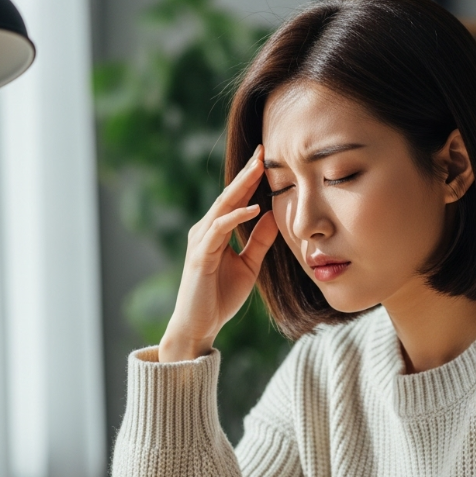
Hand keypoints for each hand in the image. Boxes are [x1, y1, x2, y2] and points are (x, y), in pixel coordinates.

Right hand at [159, 144, 277, 362]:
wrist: (200, 325)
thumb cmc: (220, 296)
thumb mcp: (249, 264)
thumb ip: (259, 240)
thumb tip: (275, 216)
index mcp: (216, 231)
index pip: (236, 199)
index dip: (250, 178)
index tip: (267, 159)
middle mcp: (205, 230)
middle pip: (229, 195)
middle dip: (246, 173)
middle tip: (263, 151)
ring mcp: (201, 241)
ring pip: (222, 207)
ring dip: (241, 187)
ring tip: (259, 169)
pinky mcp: (200, 255)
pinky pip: (219, 230)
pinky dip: (236, 217)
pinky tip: (253, 208)